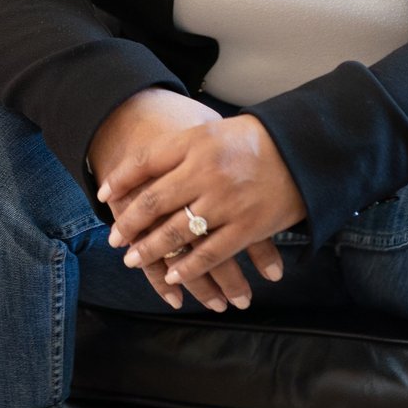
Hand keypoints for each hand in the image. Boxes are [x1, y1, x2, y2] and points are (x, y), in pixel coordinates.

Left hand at [96, 113, 306, 306]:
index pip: (145, 161)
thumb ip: (179, 149)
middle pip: (154, 201)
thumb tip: (140, 170)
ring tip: (132, 260)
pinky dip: (188, 268)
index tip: (104, 196)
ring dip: (150, 250)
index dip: (120, 179)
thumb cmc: (252, 140)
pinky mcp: (248, 226)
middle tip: (115, 240)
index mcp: (195, 142)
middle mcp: (206, 171)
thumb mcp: (211, 131)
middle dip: (130, 224)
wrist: (303, 149)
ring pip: (177, 232)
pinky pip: (210, 253)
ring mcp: (226, 201)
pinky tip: (172, 275)